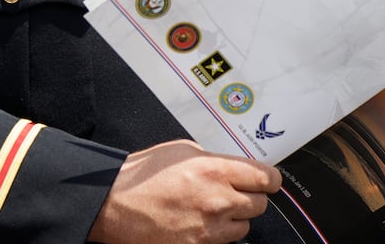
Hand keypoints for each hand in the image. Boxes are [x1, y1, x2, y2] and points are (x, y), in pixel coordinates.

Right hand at [88, 139, 279, 243]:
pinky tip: (203, 223)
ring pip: (246, 226)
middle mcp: (217, 200)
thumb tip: (232, 166)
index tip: (267, 179)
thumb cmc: (142, 177)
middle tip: (235, 191)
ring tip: (215, 208)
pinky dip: (220, 234)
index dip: (269, 179)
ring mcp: (210, 228)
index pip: (266, 178)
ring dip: (236, 217)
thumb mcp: (181, 150)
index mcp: (214, 170)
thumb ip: (212, 158)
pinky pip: (225, 242)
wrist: (115, 207)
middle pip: (260, 204)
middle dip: (251, 196)